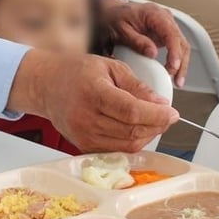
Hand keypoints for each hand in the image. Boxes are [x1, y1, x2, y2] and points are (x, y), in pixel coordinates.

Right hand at [8, 50, 178, 152]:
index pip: (132, 112)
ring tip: (155, 122)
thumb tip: (161, 102)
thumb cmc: (75, 72)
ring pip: (127, 145)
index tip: (173, 112)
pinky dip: (132, 143)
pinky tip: (138, 130)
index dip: (157, 115)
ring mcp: (83, 135)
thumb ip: (137, 86)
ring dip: (148, 136)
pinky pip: (116, 151)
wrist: (46, 86)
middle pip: (132, 131)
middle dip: (157, 125)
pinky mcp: (83, 146)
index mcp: (94, 92)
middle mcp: (86, 117)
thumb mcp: (110, 67)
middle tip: (168, 116)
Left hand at [103, 0, 190, 87]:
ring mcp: (167, 26)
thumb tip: (152, 54)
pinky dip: (177, 61)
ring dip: (181, 64)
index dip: (175, 51)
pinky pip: (176, 48)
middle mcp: (165, 18)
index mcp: (155, 14)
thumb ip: (137, 41)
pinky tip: (174, 73)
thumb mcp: (121, 30)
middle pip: (181, 41)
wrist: (112, 12)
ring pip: (182, 46)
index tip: (173, 66)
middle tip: (176, 79)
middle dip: (181, 62)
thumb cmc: (115, 18)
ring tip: (177, 81)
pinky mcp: (165, 34)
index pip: (171, 33)